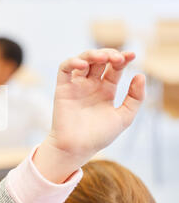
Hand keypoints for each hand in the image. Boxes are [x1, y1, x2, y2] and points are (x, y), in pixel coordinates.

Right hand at [34, 49, 144, 183]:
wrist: (76, 148)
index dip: (123, 59)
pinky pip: (64, 69)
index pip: (115, 68)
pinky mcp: (62, 87)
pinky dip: (72, 62)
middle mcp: (91, 85)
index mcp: (105, 90)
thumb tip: (140, 75)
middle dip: (109, 54)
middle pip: (99, 61)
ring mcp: (76, 85)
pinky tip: (83, 64)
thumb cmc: (98, 136)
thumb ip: (135, 98)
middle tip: (118, 58)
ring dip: (92, 54)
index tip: (132, 55)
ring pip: (83, 60)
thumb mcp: (124, 117)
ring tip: (103, 58)